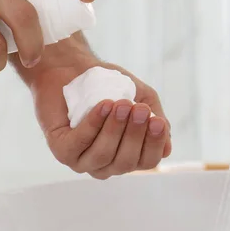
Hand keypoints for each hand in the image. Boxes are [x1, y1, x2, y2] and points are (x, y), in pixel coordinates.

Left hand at [30, 59, 171, 179]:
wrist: (74, 67)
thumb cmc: (109, 84)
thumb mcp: (141, 98)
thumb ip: (154, 120)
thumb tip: (167, 148)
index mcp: (128, 155)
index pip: (147, 161)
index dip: (154, 144)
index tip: (157, 121)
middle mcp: (106, 164)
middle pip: (126, 162)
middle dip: (134, 134)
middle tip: (138, 108)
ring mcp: (83, 160)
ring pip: (103, 155)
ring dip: (114, 129)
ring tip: (120, 103)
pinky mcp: (62, 150)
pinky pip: (79, 144)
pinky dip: (94, 124)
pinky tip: (103, 105)